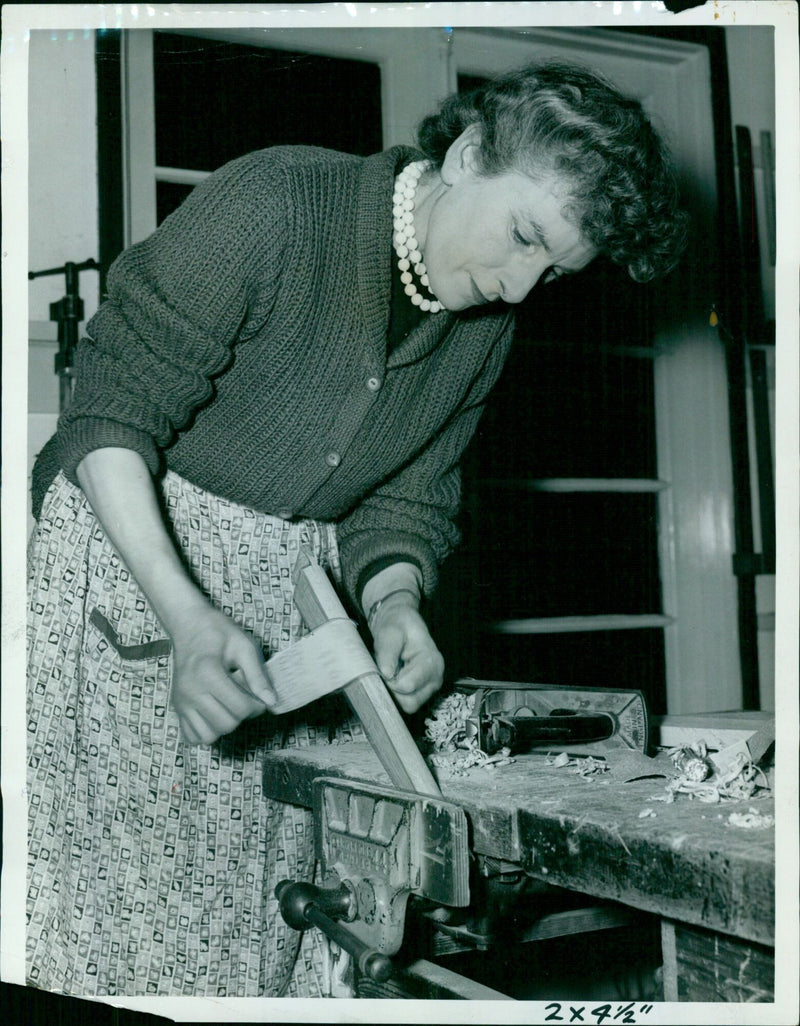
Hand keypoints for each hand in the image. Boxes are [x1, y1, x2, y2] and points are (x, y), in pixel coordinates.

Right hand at [169, 602, 277, 744]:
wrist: (189, 625)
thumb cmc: (218, 632)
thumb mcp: (244, 646)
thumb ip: (258, 675)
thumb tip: (272, 702)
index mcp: (208, 673)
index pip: (241, 708)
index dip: (258, 706)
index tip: (261, 695)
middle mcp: (190, 691)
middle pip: (227, 724)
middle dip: (244, 715)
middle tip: (248, 698)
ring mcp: (181, 702)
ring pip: (209, 736)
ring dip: (226, 725)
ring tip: (230, 705)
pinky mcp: (176, 707)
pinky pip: (192, 736)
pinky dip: (207, 731)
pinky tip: (216, 714)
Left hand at [369, 593, 443, 713]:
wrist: (401, 624)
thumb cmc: (397, 626)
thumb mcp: (389, 632)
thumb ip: (388, 652)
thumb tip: (386, 674)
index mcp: (431, 662)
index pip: (408, 686)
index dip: (390, 681)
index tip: (383, 668)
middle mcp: (435, 679)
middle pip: (410, 702)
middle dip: (393, 691)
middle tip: (386, 672)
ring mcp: (429, 688)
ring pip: (408, 706)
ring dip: (394, 693)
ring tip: (392, 673)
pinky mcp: (422, 693)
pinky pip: (406, 704)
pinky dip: (396, 695)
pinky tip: (394, 679)